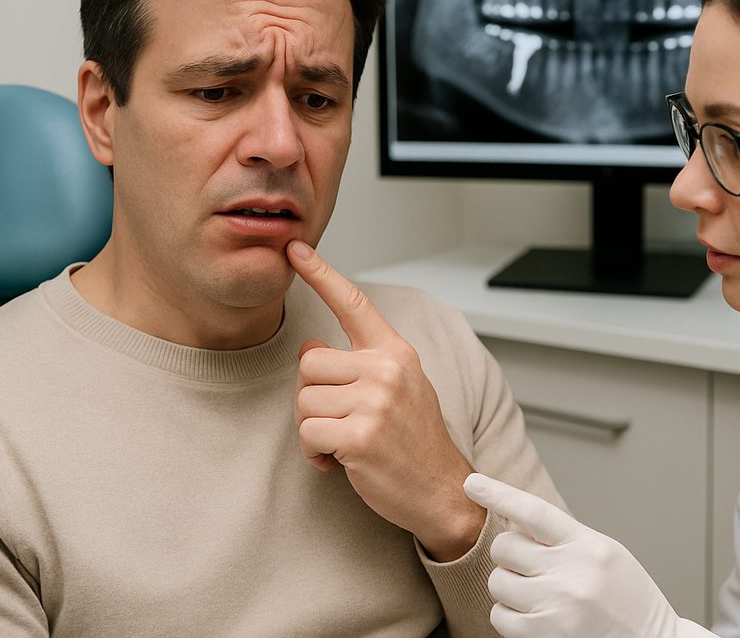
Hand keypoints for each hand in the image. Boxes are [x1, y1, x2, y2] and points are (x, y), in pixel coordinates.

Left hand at [286, 240, 485, 560]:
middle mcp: (387, 370)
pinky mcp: (360, 436)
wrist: (444, 490)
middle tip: (339, 420)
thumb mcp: (398, 387)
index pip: (354, 303)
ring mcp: (375, 402)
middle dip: (312, 396)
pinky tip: (341, 461)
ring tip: (345, 441)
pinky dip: (315, 454)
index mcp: (395, 352)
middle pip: (309, 363)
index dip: (322, 274)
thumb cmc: (415, 440)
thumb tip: (310, 346)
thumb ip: (359, 363)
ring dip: (313, 429)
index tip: (295, 249)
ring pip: (303, 401)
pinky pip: (307, 434)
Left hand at [463, 472, 684, 637]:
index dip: (498, 494)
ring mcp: (557, 608)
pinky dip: (508, 614)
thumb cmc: (628, 597)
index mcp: (588, 546)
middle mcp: (571, 574)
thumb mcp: (605, 552)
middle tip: (531, 565)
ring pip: (498, 581)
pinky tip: (532, 614)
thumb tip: (515, 523)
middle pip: (506, 547)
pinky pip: (500, 616)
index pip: (534, 511)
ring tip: (537, 593)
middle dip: (510, 554)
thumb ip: (564, 537)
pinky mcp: (545, 636)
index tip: (472, 484)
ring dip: (508, 585)